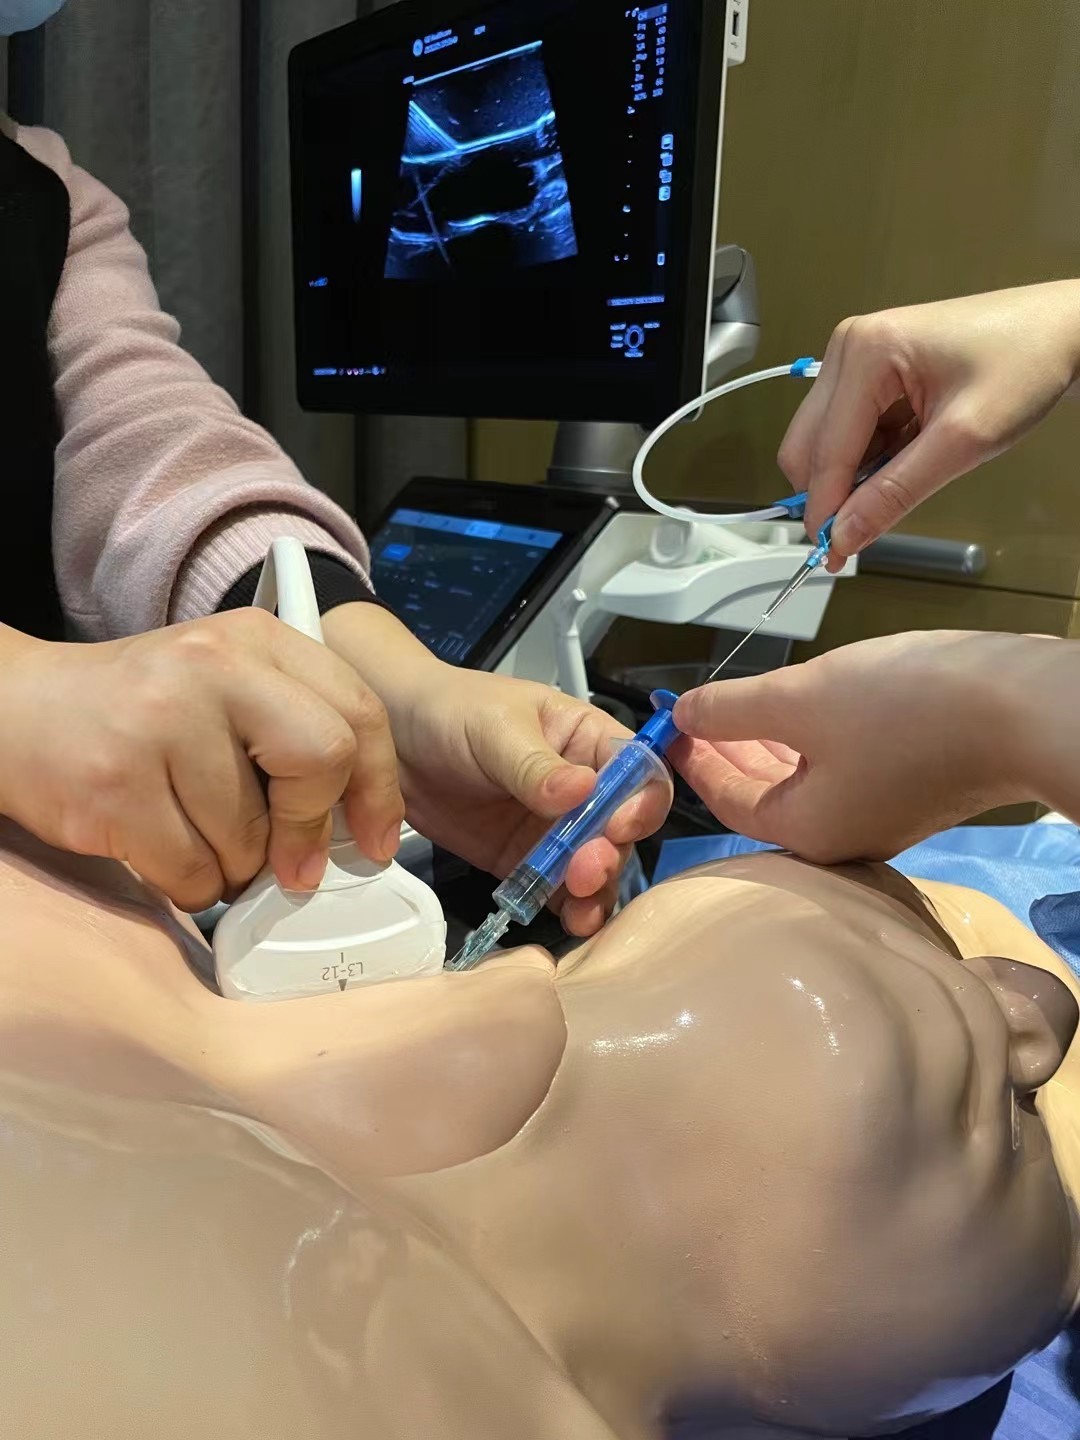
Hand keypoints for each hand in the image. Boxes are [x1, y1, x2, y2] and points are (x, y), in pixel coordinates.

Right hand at [0, 611, 403, 909]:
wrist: (17, 711)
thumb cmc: (139, 712)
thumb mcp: (227, 685)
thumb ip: (296, 730)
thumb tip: (361, 823)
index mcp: (255, 639)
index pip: (358, 710)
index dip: (379, 787)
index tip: (376, 840)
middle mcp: (212, 666)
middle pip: (320, 759)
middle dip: (310, 829)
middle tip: (292, 865)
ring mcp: (160, 723)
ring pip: (250, 836)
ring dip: (235, 866)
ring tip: (198, 838)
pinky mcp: (115, 785)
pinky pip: (192, 872)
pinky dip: (190, 883)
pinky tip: (165, 850)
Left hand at [323, 606, 670, 935]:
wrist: (390, 741)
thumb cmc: (450, 712)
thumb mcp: (495, 729)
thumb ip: (536, 765)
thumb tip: (580, 792)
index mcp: (589, 738)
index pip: (638, 770)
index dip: (640, 800)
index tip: (619, 825)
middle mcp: (583, 787)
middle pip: (622, 827)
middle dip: (610, 852)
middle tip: (584, 869)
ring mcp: (555, 828)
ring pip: (595, 864)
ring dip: (595, 888)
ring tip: (579, 904)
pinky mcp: (524, 860)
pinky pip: (557, 888)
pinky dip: (567, 907)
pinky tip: (570, 920)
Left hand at [671, 632, 1048, 862]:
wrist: (1021, 710)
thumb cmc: (903, 708)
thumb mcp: (801, 699)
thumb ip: (734, 710)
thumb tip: (685, 715)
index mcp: (806, 828)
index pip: (727, 801)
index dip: (692, 759)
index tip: (669, 724)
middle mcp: (842, 835)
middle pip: (764, 795)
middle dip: (728, 749)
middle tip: (697, 711)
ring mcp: (881, 814)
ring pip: (805, 779)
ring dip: (768, 742)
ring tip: (738, 706)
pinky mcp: (913, 787)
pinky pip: (842, 767)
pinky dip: (812, 741)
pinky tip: (805, 711)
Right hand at [780, 282, 1079, 567]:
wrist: (1061, 332)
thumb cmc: (1026, 364)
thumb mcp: (964, 440)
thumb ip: (897, 492)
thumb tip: (844, 536)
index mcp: (866, 352)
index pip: (826, 451)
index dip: (826, 510)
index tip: (830, 555)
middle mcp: (848, 348)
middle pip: (806, 446)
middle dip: (830, 493)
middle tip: (860, 533)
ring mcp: (855, 358)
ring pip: (822, 443)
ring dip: (852, 476)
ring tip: (906, 480)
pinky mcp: (868, 372)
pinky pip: (847, 432)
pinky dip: (868, 460)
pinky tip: (906, 460)